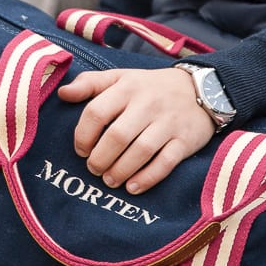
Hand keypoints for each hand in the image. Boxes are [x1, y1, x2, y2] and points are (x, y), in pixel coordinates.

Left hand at [58, 67, 215, 194]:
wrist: (203, 89)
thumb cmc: (150, 87)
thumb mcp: (120, 77)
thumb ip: (90, 84)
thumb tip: (62, 94)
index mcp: (127, 87)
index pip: (97, 112)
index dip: (83, 135)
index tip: (80, 150)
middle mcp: (147, 104)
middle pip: (117, 136)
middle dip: (100, 158)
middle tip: (93, 169)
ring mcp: (167, 123)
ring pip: (140, 151)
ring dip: (120, 170)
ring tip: (109, 180)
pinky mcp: (185, 141)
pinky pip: (166, 163)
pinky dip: (147, 178)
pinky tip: (132, 187)